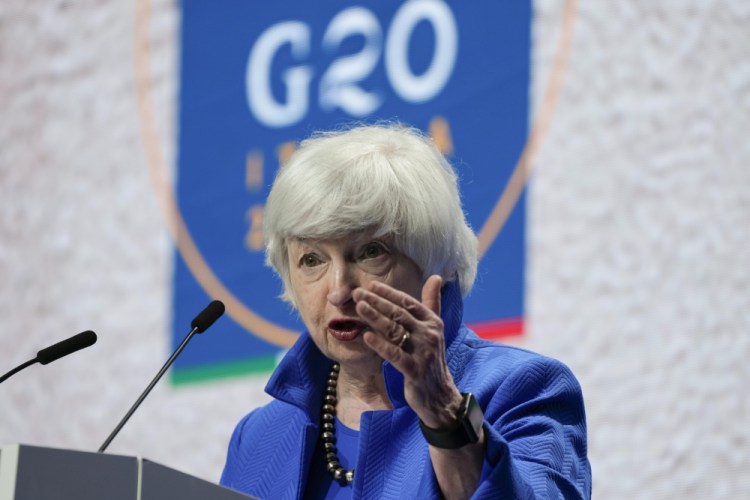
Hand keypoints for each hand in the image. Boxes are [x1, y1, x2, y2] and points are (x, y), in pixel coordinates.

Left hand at [353, 275, 462, 428]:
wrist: (440, 394)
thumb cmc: (431, 359)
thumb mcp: (434, 329)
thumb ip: (432, 303)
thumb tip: (436, 277)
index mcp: (432, 322)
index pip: (408, 302)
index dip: (389, 293)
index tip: (371, 285)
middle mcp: (429, 334)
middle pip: (399, 313)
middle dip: (377, 301)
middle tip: (357, 292)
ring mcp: (422, 353)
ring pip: (394, 331)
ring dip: (375, 317)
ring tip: (359, 307)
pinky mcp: (414, 370)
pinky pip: (395, 355)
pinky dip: (380, 345)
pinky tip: (366, 337)